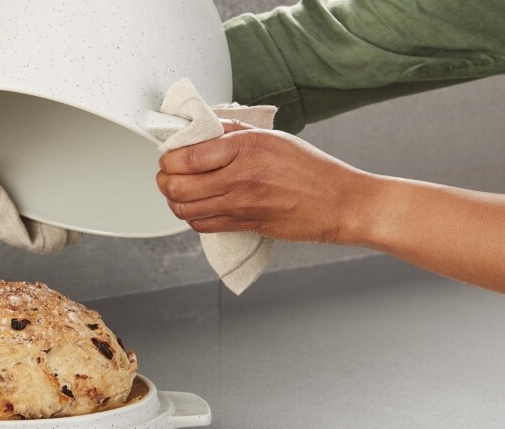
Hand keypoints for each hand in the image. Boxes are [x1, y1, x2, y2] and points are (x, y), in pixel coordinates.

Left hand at [156, 120, 375, 243]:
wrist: (340, 202)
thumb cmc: (312, 168)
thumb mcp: (273, 137)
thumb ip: (234, 132)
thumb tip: (203, 128)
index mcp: (246, 147)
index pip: (186, 156)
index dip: (168, 158)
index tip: (168, 155)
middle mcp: (240, 177)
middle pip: (177, 185)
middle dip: (164, 180)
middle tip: (166, 174)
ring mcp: (241, 204)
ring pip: (184, 208)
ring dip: (173, 200)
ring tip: (177, 190)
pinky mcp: (245, 225)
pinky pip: (202, 224)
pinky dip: (190, 216)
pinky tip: (195, 206)